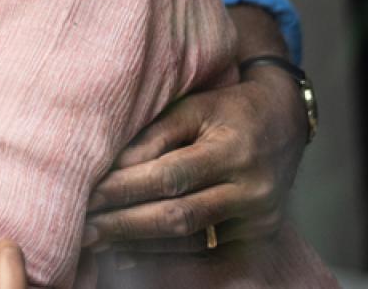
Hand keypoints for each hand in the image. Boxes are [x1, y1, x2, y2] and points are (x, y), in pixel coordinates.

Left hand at [83, 69, 306, 252]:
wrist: (285, 122)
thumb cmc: (227, 109)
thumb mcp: (192, 108)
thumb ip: (152, 138)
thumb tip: (108, 170)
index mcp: (234, 151)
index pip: (169, 177)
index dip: (124, 190)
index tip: (86, 196)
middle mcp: (252, 191)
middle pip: (178, 217)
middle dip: (124, 225)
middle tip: (82, 230)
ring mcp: (259, 220)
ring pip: (189, 243)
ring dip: (139, 245)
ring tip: (96, 242)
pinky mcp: (258, 238)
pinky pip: (206, 257)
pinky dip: (164, 258)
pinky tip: (128, 255)